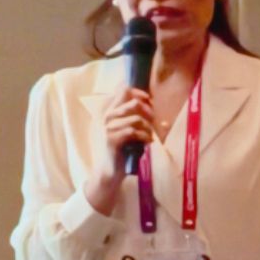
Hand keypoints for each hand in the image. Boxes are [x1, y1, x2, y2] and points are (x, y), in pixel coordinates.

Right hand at [85, 88, 161, 212]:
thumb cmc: (124, 147)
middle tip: (152, 122)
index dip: (139, 93)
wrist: (111, 170)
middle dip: (148, 112)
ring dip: (148, 128)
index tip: (149, 101)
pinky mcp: (112, 140)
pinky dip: (144, 137)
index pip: (124, 90)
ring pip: (136, 119)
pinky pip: (133, 132)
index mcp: (111, 110)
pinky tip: (147, 142)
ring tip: (149, 135)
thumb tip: (150, 102)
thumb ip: (135, 114)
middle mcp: (107, 117)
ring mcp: (108, 128)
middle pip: (133, 103)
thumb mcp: (129, 127)